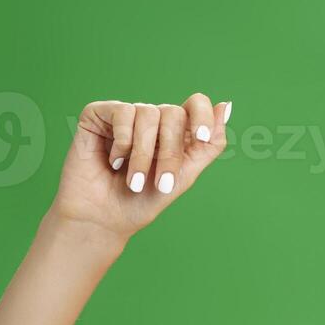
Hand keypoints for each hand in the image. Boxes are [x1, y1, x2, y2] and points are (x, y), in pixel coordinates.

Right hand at [48, 94, 229, 239]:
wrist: (103, 220)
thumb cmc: (141, 201)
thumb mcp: (184, 176)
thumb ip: (208, 145)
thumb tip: (226, 104)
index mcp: (173, 131)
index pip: (194, 103)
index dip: (201, 114)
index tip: (201, 136)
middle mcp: (150, 119)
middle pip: (173, 113)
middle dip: (170, 152)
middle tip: (161, 183)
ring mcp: (124, 115)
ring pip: (148, 113)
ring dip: (143, 154)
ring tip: (133, 181)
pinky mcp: (98, 114)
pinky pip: (123, 112)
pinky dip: (123, 142)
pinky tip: (113, 162)